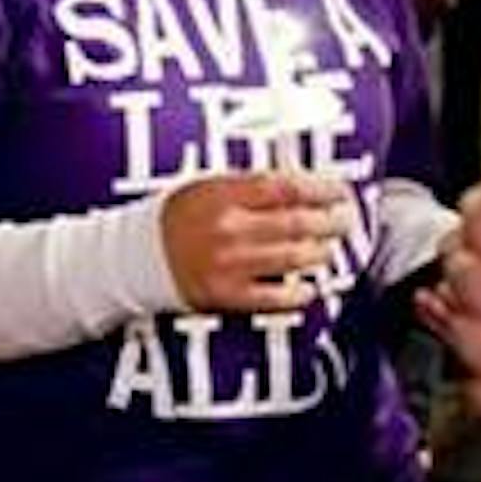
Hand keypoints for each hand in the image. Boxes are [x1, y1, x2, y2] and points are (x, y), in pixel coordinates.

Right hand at [159, 171, 353, 311]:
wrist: (135, 255)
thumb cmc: (174, 218)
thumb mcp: (206, 185)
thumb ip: (250, 184)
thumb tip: (298, 185)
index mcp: (224, 194)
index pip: (287, 188)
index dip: (322, 189)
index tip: (339, 191)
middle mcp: (229, 228)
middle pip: (298, 223)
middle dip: (330, 221)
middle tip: (345, 219)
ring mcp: (230, 263)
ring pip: (294, 258)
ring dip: (320, 253)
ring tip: (328, 248)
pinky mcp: (227, 295)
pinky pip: (276, 297)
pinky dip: (299, 292)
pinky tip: (308, 287)